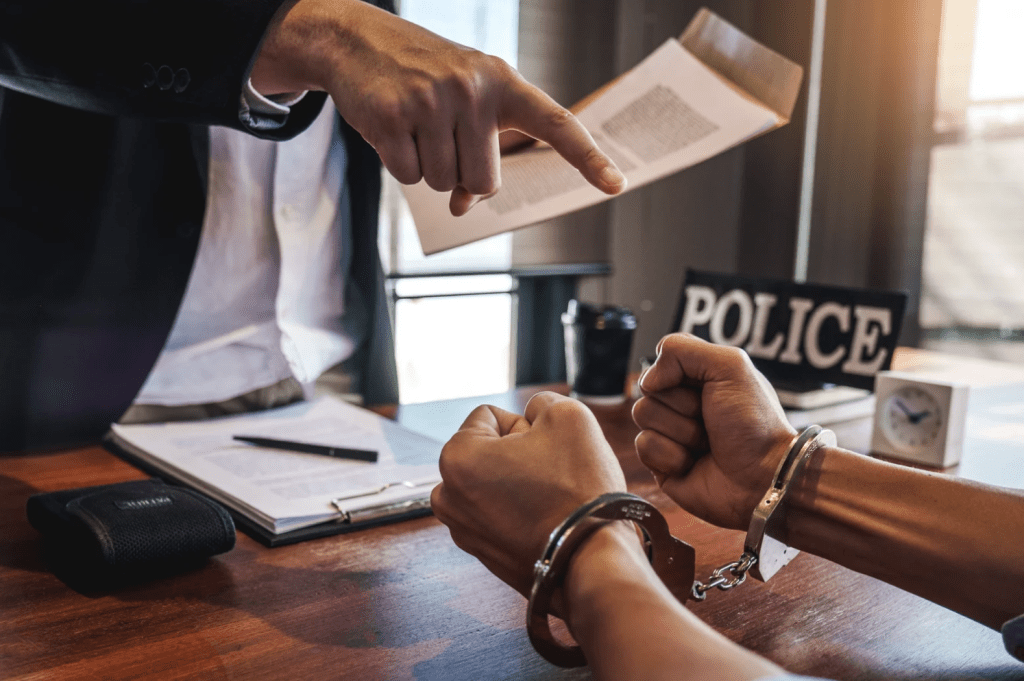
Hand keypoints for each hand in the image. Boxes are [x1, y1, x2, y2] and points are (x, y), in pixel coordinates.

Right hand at [251, 0, 626, 215]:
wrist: (359, 41)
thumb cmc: (425, 78)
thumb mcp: (464, 104)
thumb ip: (478, 154)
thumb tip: (463, 207)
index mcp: (503, 82)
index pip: (556, 123)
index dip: (588, 157)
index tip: (617, 184)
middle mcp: (472, 89)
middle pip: (485, 182)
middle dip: (461, 175)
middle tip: (441, 136)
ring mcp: (430, 102)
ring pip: (443, 183)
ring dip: (427, 168)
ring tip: (415, 125)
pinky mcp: (390, 117)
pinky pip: (407, 176)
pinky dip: (398, 163)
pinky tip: (392, 128)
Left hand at [431, 392, 626, 597]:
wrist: (593, 560)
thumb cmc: (579, 488)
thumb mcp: (569, 416)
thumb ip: (541, 403)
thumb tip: (532, 415)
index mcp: (455, 458)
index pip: (490, 416)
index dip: (526, 426)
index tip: (546, 451)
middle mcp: (447, 496)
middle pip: (488, 451)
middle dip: (518, 455)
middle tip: (551, 475)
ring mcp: (463, 530)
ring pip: (495, 483)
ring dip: (519, 483)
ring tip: (549, 500)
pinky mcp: (483, 555)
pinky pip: (502, 515)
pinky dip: (521, 513)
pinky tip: (547, 521)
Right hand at [632, 334, 796, 530]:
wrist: (763, 477)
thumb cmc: (755, 423)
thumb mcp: (731, 366)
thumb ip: (682, 350)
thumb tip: (648, 379)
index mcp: (699, 378)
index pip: (663, 360)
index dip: (678, 373)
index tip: (708, 387)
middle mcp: (682, 403)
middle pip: (648, 389)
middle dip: (683, 406)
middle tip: (711, 420)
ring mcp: (670, 433)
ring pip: (643, 415)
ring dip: (681, 431)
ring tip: (707, 443)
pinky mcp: (661, 463)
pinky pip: (643, 446)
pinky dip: (672, 455)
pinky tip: (694, 463)